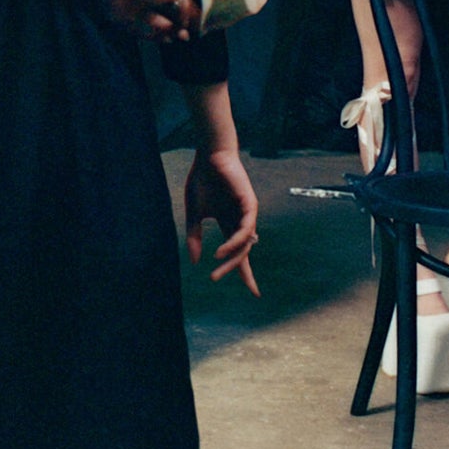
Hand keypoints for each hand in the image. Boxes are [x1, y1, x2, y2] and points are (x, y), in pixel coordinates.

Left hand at [105, 0, 196, 40]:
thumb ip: (184, 5)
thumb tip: (185, 21)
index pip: (180, 0)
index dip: (190, 11)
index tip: (200, 23)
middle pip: (171, 14)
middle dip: (182, 24)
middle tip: (190, 33)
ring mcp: (141, 11)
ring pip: (161, 24)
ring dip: (172, 31)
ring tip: (182, 36)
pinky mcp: (130, 23)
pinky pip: (146, 33)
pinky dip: (157, 37)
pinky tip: (167, 39)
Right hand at [184, 148, 260, 294]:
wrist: (209, 155)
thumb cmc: (202, 180)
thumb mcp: (194, 214)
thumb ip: (194, 236)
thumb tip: (194, 262)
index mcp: (228, 223)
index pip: (238, 253)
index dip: (243, 272)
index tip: (254, 292)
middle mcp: (241, 221)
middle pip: (243, 253)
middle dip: (237, 271)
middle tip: (226, 283)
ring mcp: (247, 213)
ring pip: (244, 245)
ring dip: (231, 259)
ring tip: (216, 269)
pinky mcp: (250, 205)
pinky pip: (245, 230)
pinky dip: (234, 242)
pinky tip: (222, 251)